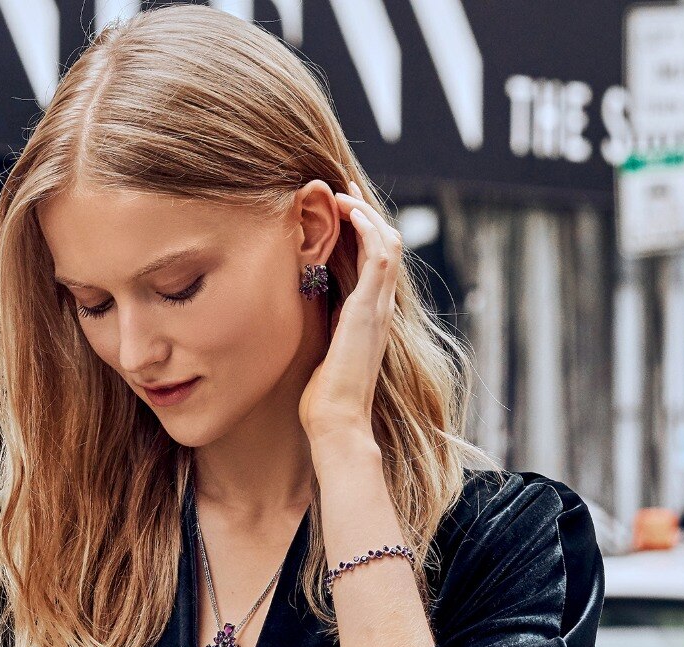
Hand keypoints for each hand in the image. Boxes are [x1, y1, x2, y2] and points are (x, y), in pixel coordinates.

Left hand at [298, 179, 402, 444]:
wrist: (336, 422)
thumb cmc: (322, 398)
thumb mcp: (317, 350)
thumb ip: (317, 326)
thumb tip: (297, 305)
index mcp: (366, 317)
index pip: (368, 261)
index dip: (355, 232)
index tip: (335, 208)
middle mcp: (378, 308)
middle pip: (382, 245)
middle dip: (363, 212)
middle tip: (339, 188)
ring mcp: (379, 308)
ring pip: (386, 242)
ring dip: (365, 212)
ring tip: (341, 192)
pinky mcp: (371, 310)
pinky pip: (380, 256)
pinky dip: (368, 228)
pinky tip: (349, 210)